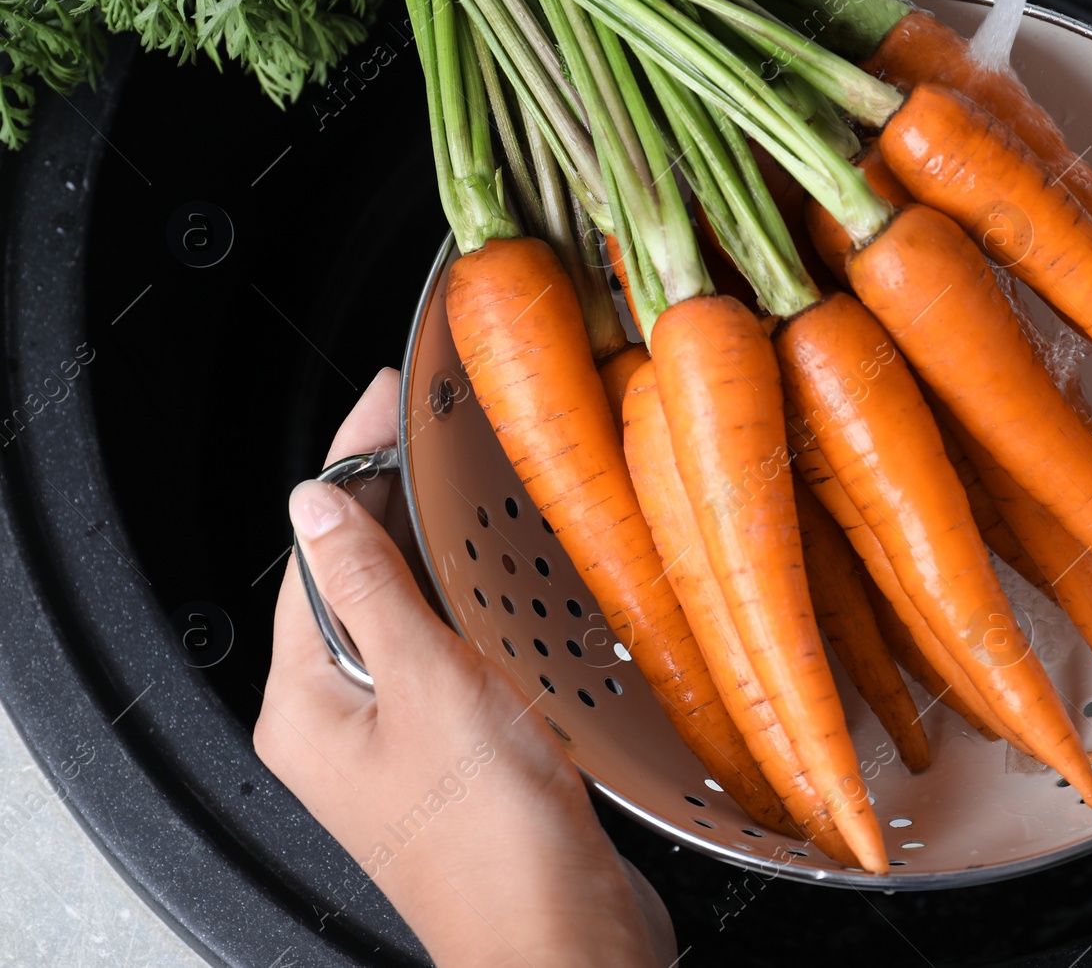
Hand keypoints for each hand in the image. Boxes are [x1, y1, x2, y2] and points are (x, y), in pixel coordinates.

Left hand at [255, 368, 674, 966]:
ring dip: (440, 556)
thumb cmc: (490, 841)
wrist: (560, 937)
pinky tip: (513, 586)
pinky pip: (456, 660)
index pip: (314, 555)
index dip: (348, 470)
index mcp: (306, 705)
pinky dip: (478, 613)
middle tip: (430, 426)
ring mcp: (400, 743)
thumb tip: (314, 504)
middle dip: (392, 505)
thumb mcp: (427, 685)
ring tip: (472, 486)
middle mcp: (341, 724)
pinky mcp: (460, 756)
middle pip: (356, 583)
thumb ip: (371, 589)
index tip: (384, 403)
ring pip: (411, 619)